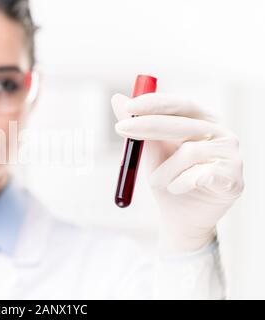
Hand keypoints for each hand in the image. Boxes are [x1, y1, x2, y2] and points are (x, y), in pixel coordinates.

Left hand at [112, 93, 243, 251]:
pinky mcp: (234, 178)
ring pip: (188, 153)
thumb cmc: (167, 179)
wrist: (181, 218)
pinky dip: (180, 184)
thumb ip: (137, 125)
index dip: (154, 103)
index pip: (179, 105)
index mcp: (202, 120)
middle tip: (121, 128)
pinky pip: (199, 176)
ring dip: (163, 171)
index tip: (128, 107)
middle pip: (183, 123)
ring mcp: (231, 154)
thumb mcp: (149, 151)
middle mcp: (220, 132)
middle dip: (147, 125)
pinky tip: (179, 189)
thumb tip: (116, 98)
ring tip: (160, 183)